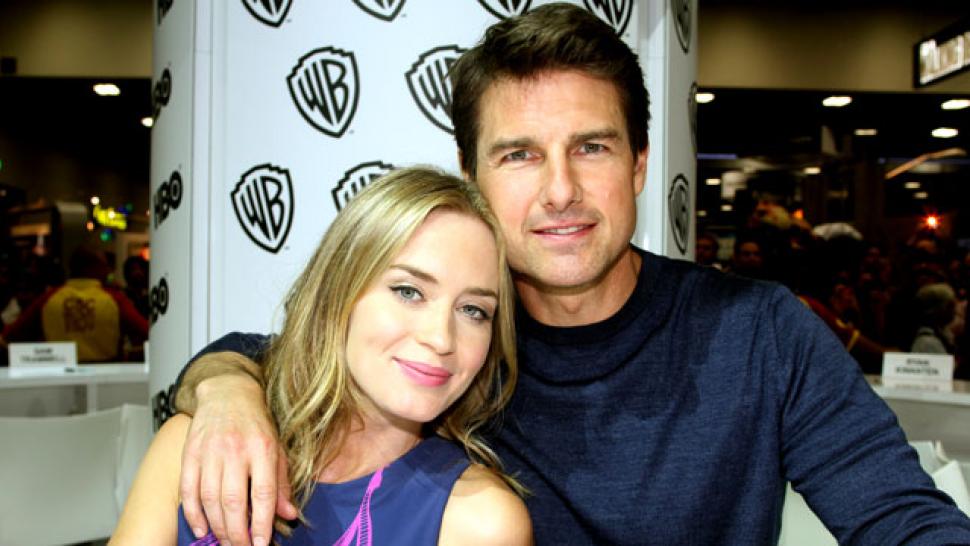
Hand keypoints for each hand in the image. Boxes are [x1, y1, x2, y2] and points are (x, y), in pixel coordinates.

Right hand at [179, 374, 297, 545]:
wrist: (228, 392)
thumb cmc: (255, 422)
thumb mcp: (277, 448)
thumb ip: (281, 483)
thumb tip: (289, 514)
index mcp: (262, 449)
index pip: (263, 493)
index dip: (262, 523)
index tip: (262, 544)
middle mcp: (236, 450)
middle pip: (234, 502)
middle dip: (238, 533)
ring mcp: (210, 452)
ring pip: (210, 499)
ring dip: (217, 527)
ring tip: (226, 542)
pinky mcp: (190, 453)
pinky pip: (188, 490)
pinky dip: (193, 514)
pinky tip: (202, 528)